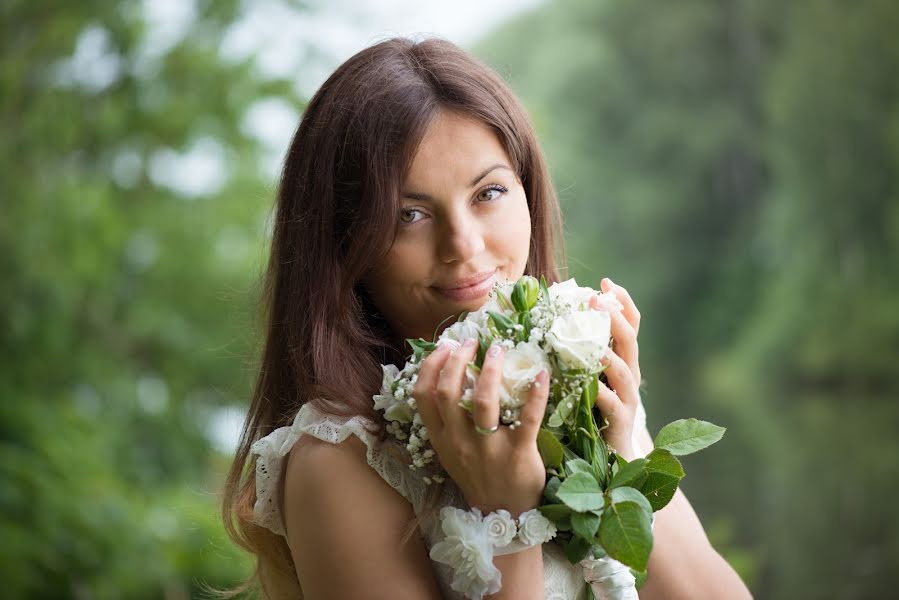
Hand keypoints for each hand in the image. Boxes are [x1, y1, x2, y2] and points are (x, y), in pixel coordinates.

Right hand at [413, 338, 550, 515]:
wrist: (502, 513)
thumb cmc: (477, 474)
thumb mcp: (451, 450)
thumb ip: (447, 419)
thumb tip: (453, 373)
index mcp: (442, 438)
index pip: (424, 396)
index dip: (431, 366)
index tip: (445, 346)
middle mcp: (460, 442)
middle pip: (449, 392)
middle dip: (459, 360)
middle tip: (472, 341)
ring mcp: (489, 449)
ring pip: (483, 402)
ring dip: (491, 370)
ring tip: (498, 350)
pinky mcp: (519, 454)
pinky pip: (527, 419)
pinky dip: (536, 394)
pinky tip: (541, 374)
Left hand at [589, 277, 642, 459]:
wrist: (607, 463)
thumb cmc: (589, 415)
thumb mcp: (583, 378)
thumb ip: (574, 353)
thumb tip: (546, 322)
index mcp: (620, 361)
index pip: (629, 325)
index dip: (621, 302)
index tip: (605, 282)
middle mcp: (629, 376)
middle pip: (631, 340)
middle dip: (616, 319)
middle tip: (598, 302)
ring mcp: (627, 399)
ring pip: (625, 371)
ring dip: (610, 354)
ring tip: (595, 343)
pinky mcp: (619, 422)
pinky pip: (613, 405)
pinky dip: (602, 394)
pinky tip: (589, 386)